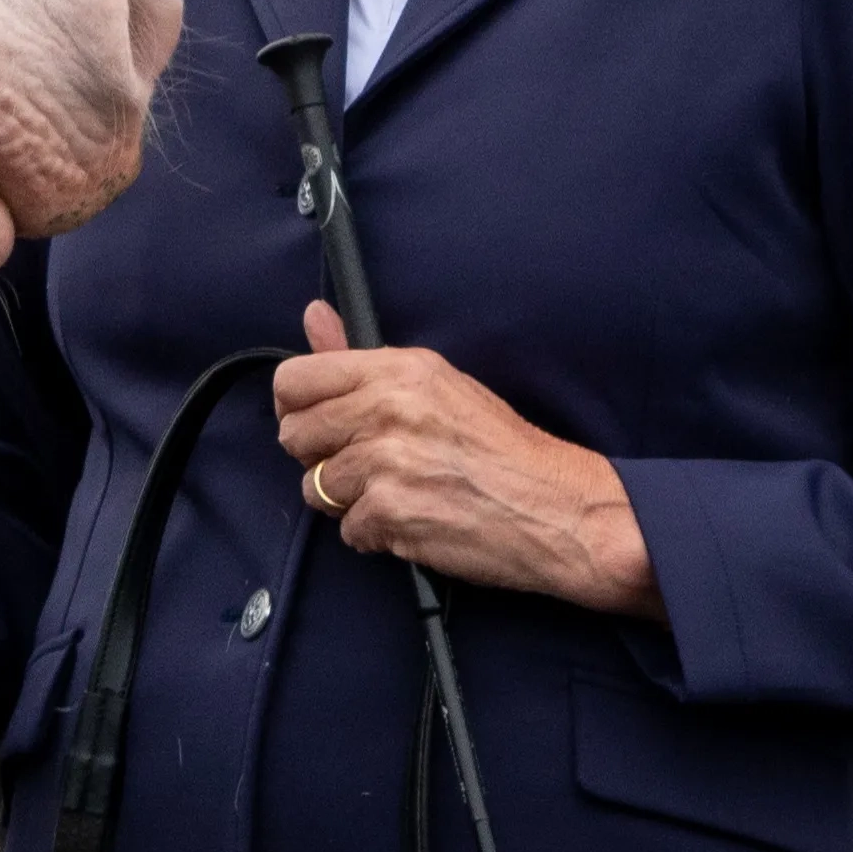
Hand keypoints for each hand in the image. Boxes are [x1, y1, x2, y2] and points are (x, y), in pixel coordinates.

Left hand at [275, 300, 664, 620]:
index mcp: (396, 369)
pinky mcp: (390, 513)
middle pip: (294, 436)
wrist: (558, 507)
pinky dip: (376, 534)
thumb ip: (360, 359)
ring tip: (399, 492)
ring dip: (350, 500)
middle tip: (364, 465)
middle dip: (320, 458)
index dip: (296, 408)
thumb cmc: (501, 447)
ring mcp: (385, 462)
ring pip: (316, 488)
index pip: (295, 379)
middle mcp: (385, 409)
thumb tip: (313, 317)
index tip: (314, 423)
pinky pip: (348, 530)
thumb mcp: (437, 384)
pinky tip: (415, 520)